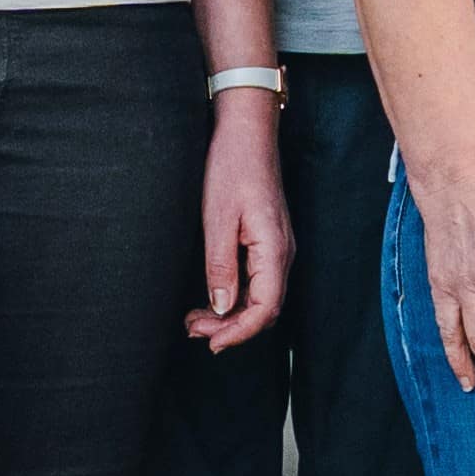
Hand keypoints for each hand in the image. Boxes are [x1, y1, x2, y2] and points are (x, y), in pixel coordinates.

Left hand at [188, 79, 292, 350]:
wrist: (247, 132)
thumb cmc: (232, 167)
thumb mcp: (218, 218)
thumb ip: (221, 266)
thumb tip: (222, 308)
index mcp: (274, 249)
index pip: (265, 308)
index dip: (239, 332)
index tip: (210, 343)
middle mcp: (282, 253)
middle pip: (264, 309)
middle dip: (230, 327)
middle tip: (192, 330)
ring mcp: (277, 248)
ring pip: (260, 298)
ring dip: (231, 315)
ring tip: (195, 320)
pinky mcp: (267, 242)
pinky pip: (257, 282)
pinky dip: (235, 297)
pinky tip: (211, 300)